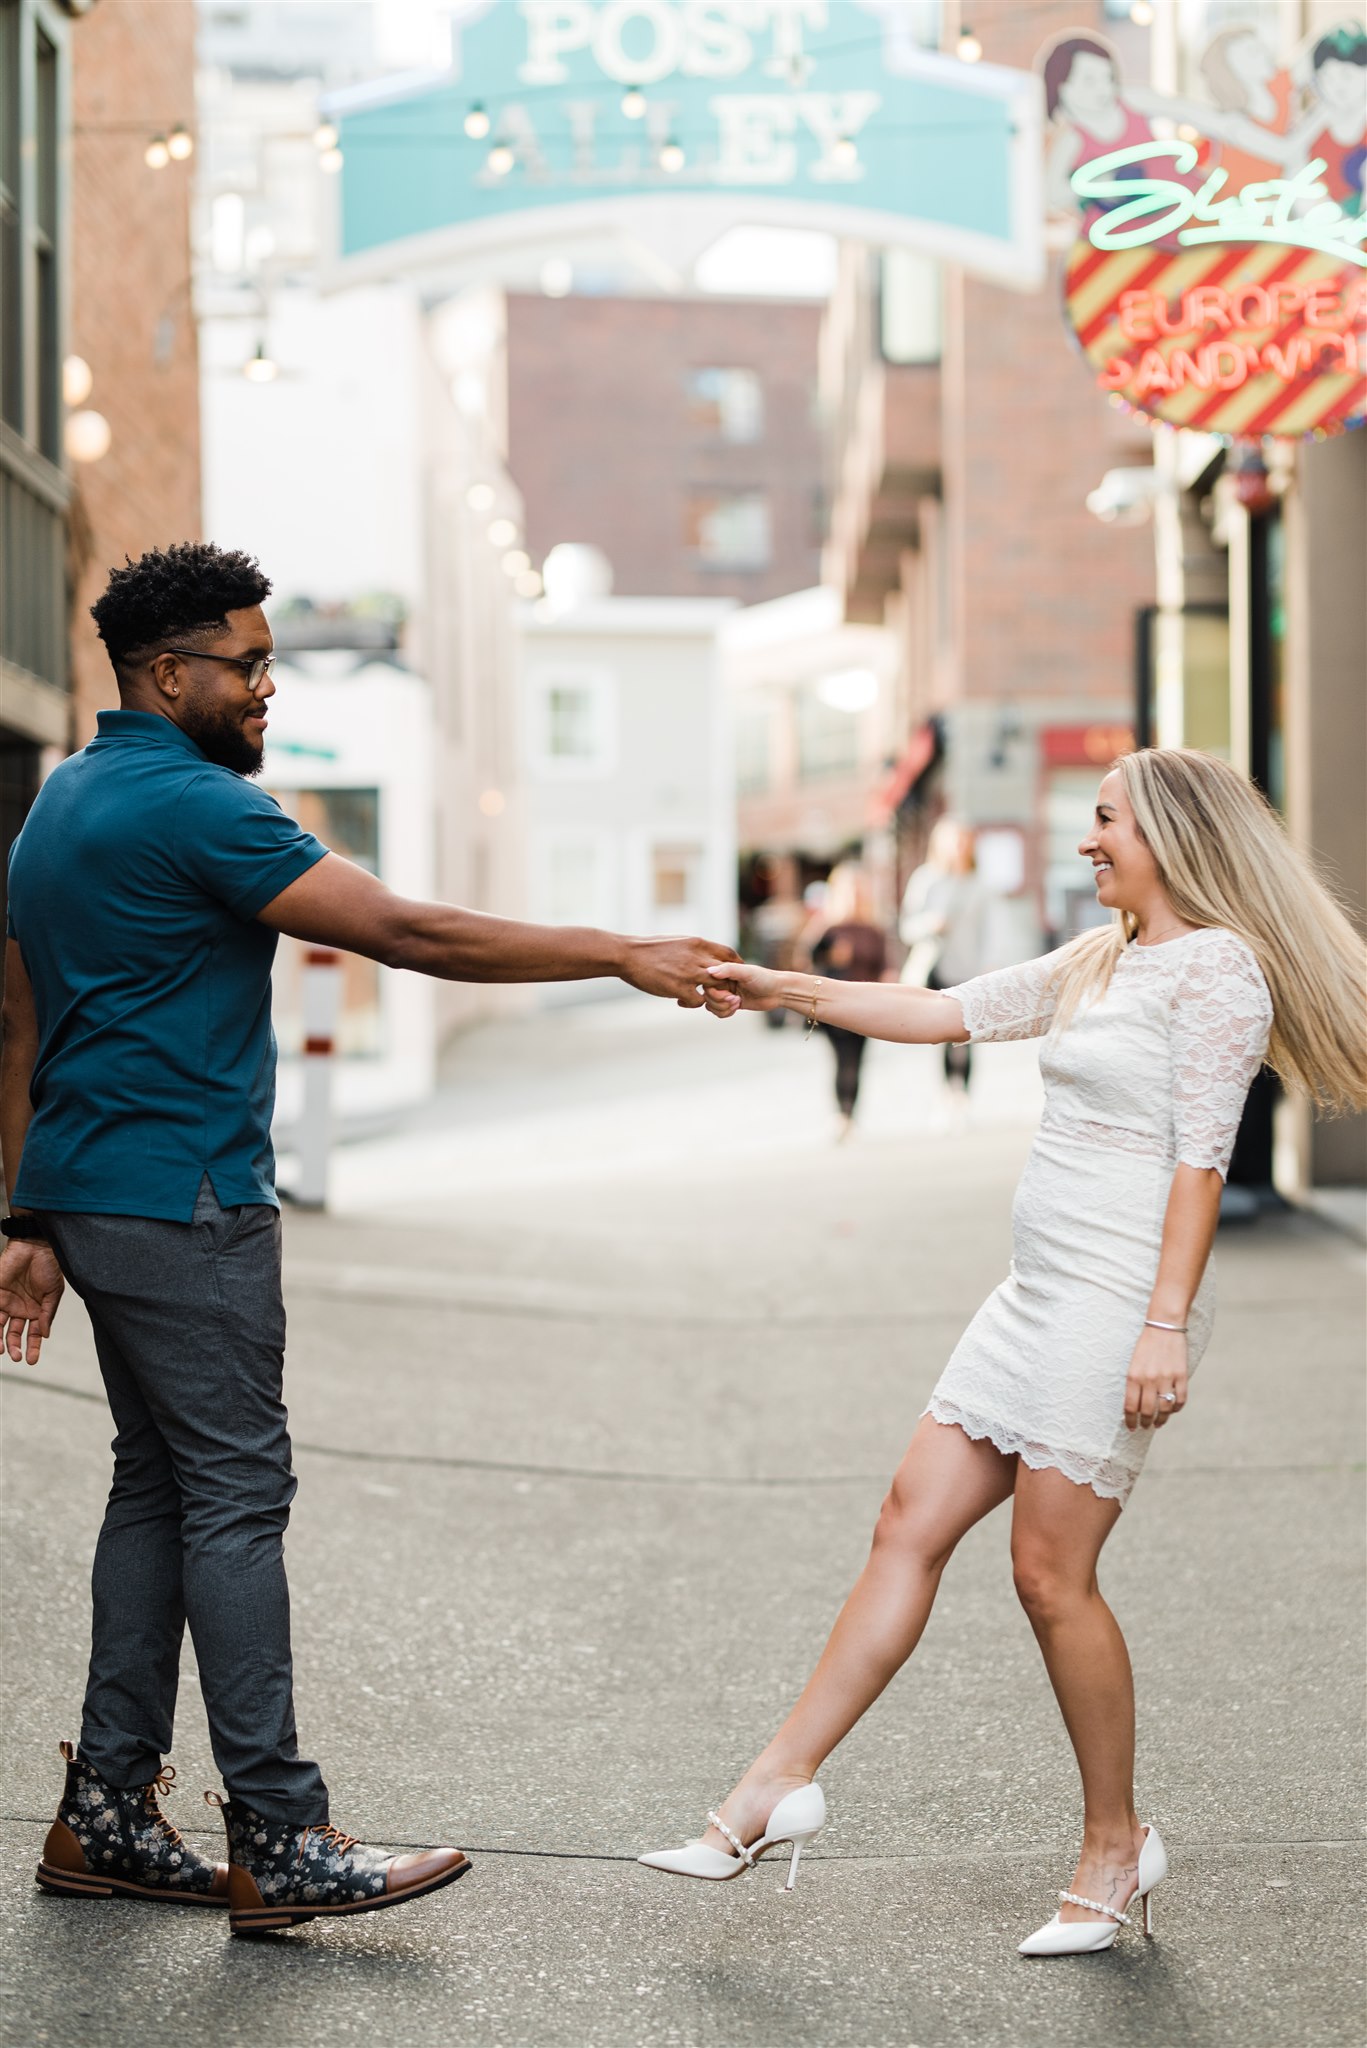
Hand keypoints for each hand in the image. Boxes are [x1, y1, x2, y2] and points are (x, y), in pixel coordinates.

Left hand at [0, 1238, 64, 1365]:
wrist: (35, 1246)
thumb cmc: (48, 1267)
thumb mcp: (54, 1293)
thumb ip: (48, 1314)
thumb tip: (45, 1335)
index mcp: (35, 1311)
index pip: (32, 1334)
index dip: (32, 1348)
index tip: (31, 1360)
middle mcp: (19, 1309)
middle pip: (14, 1334)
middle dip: (14, 1347)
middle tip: (15, 1356)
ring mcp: (6, 1302)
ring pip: (0, 1326)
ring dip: (0, 1340)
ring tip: (2, 1350)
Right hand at [621, 936, 740, 1012]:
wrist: (628, 955)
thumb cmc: (650, 948)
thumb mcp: (678, 942)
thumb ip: (694, 949)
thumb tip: (703, 955)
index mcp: (698, 944)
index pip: (729, 954)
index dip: (736, 966)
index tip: (733, 975)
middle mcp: (697, 957)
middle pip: (729, 973)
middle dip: (728, 985)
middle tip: (719, 992)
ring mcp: (689, 973)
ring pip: (718, 988)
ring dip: (713, 996)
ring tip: (701, 997)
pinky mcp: (678, 988)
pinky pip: (699, 1001)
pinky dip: (694, 1004)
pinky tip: (680, 1000)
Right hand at [706, 962, 784, 1011]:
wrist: (778, 991)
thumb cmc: (764, 978)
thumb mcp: (746, 972)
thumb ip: (728, 970)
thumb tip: (709, 971)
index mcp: (724, 971)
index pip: (706, 984)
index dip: (714, 993)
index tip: (730, 994)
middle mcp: (723, 982)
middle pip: (707, 997)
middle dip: (720, 1002)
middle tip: (736, 1000)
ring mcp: (726, 993)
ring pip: (711, 1006)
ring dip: (723, 1008)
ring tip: (738, 1003)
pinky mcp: (731, 1004)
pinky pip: (719, 1012)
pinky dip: (726, 1013)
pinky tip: (737, 1007)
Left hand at [1123, 1325, 1187, 1430]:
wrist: (1164, 1326)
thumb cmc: (1146, 1346)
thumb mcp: (1133, 1364)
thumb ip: (1134, 1384)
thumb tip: (1135, 1406)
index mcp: (1134, 1376)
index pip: (1131, 1406)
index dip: (1131, 1420)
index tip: (1131, 1427)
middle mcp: (1149, 1379)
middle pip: (1148, 1411)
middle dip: (1146, 1423)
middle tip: (1145, 1426)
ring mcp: (1167, 1378)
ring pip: (1165, 1408)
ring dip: (1161, 1420)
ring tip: (1158, 1423)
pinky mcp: (1181, 1376)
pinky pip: (1180, 1399)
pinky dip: (1176, 1408)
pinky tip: (1172, 1411)